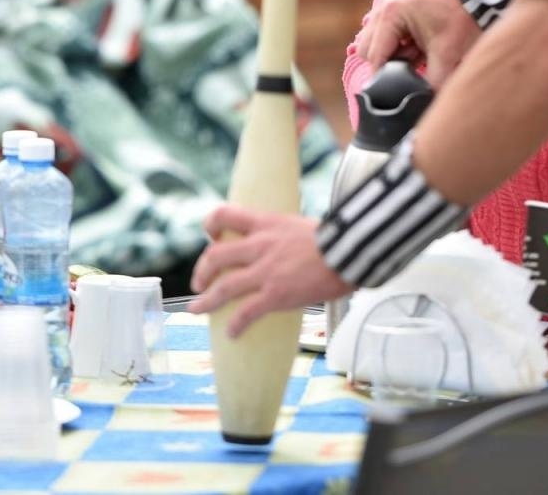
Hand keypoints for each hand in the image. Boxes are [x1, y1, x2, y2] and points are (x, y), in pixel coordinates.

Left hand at [188, 206, 350, 337]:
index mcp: (265, 224)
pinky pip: (246, 312)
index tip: (211, 236)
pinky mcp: (275, 294)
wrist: (351, 251)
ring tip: (196, 309)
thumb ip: (281, 234)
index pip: (226, 214)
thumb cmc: (335, 240)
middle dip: (202, 271)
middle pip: (215, 256)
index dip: (212, 225)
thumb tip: (281, 245)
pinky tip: (231, 333)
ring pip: (224, 287)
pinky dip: (235, 324)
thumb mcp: (299, 225)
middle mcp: (259, 245)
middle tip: (199, 283)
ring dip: (206, 300)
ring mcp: (265, 271)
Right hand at [356, 0, 480, 85]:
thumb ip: (432, 82)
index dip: (383, 76)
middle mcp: (384, 7)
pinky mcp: (395, 10)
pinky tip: (416, 46)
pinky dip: (398, 45)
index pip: (375, 54)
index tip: (392, 92)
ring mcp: (388, 6)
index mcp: (391, 13)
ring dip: (393, 54)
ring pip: (374, 43)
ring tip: (417, 52)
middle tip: (413, 63)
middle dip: (388, 62)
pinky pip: (384, 35)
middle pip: (367, 49)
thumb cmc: (461, 19)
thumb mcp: (447, 55)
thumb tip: (423, 102)